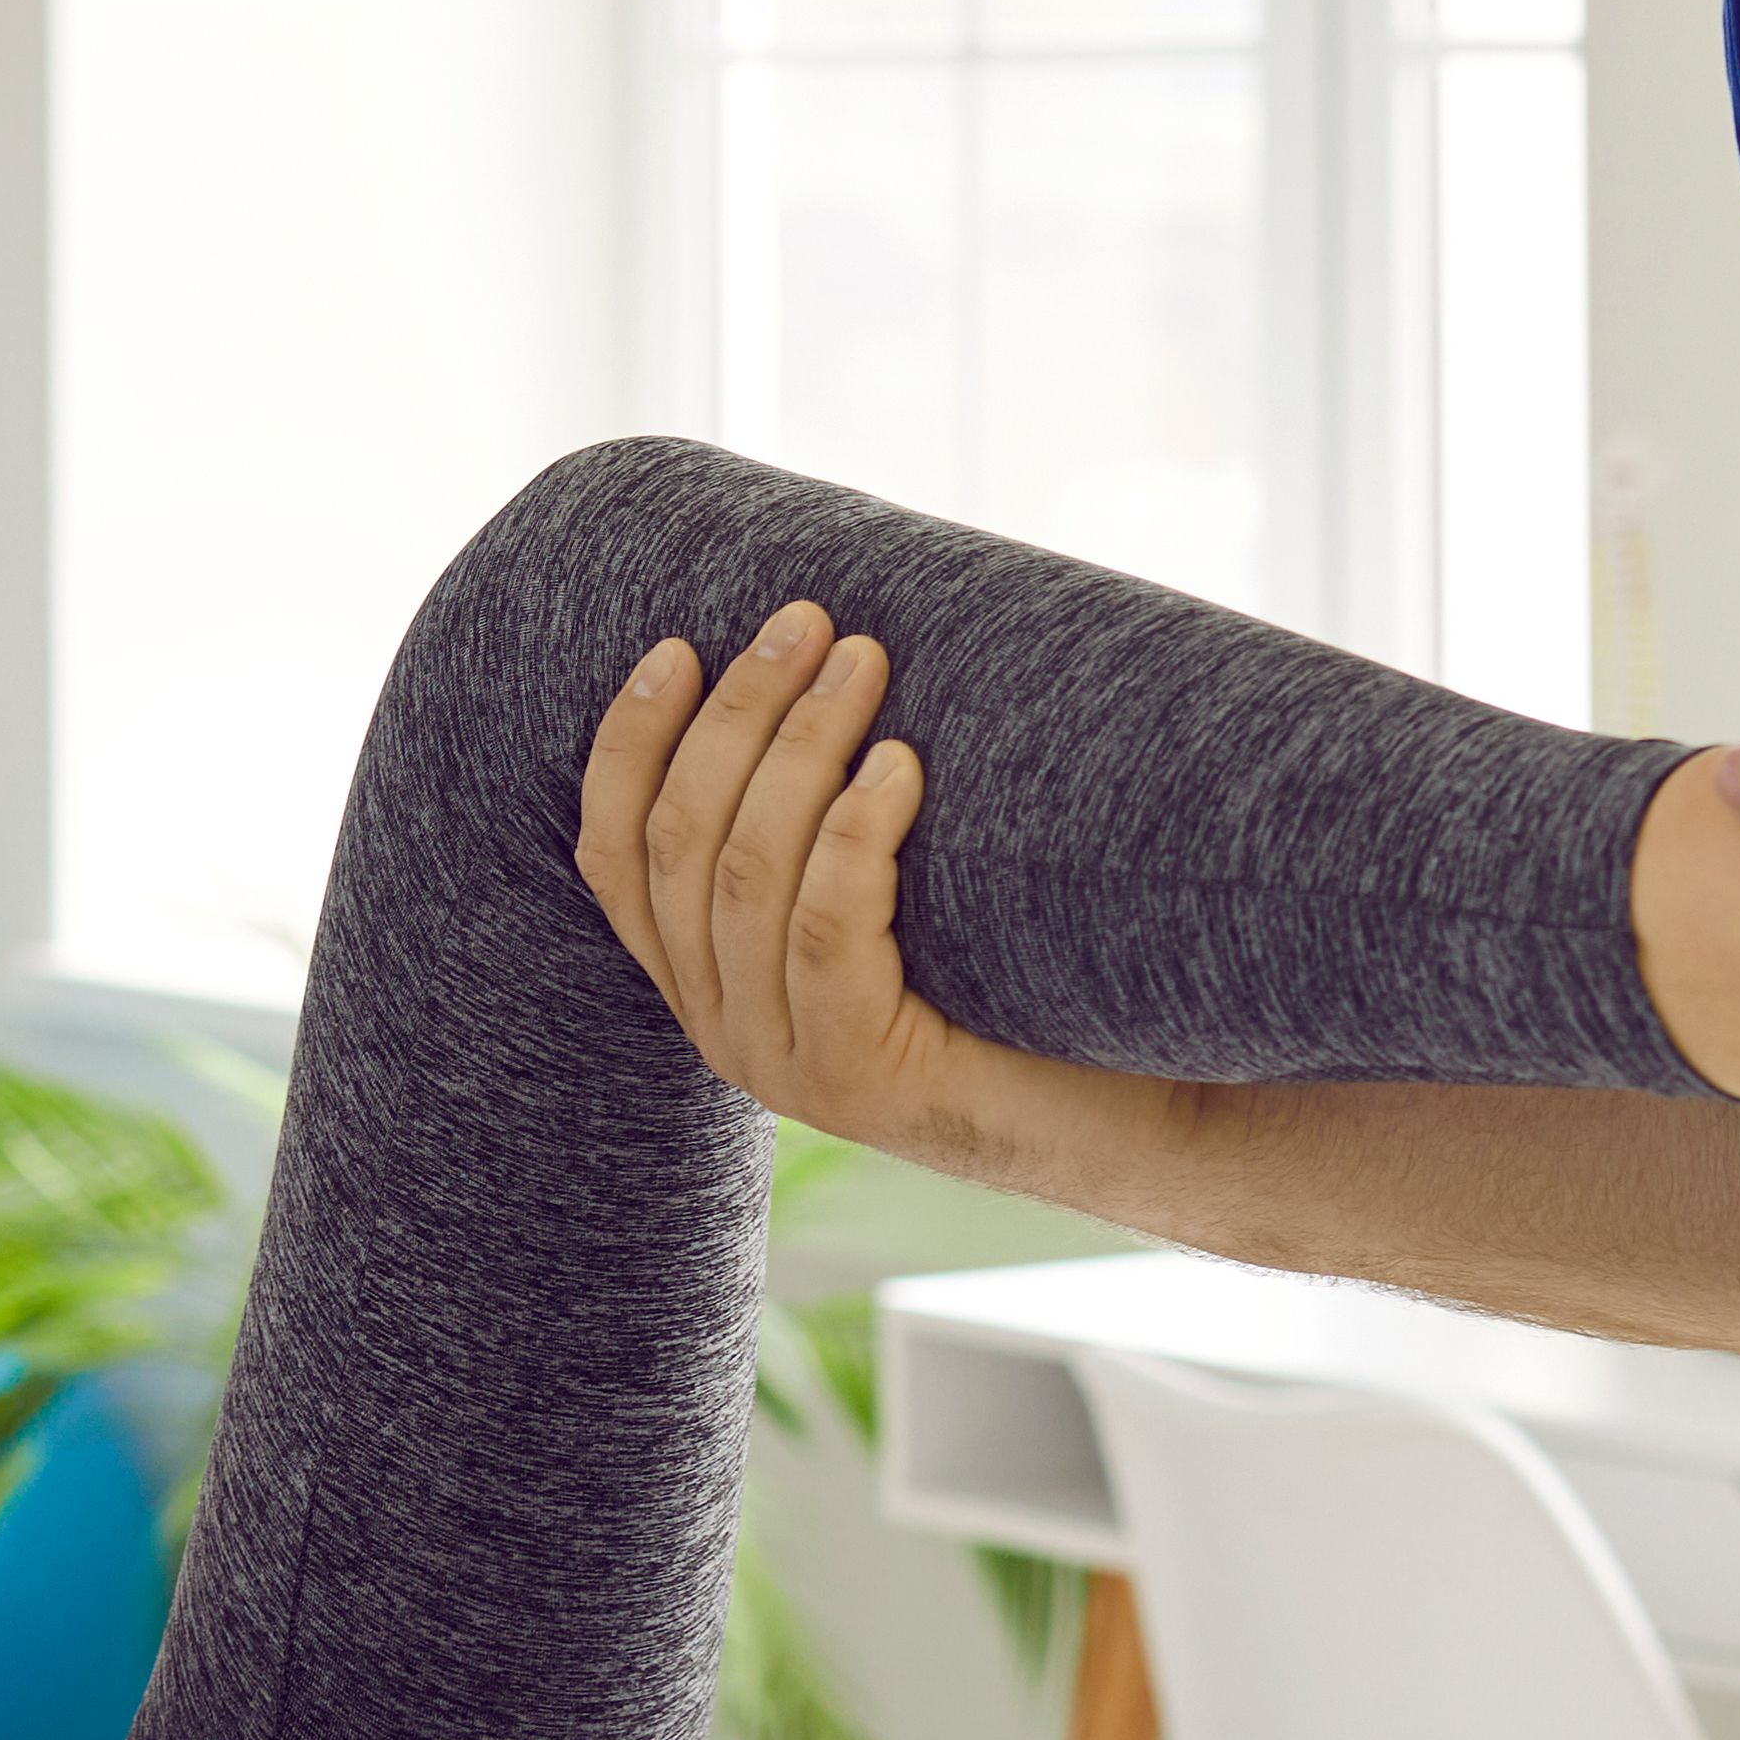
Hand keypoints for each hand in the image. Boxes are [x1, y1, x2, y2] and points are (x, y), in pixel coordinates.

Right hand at [575, 603, 1096, 1181]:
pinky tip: (900, 768)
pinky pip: (825, 931)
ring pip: (749, 875)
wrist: (1124, 1116)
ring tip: (862, 663)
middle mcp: (722, 1028)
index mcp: (706, 981)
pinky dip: (854, 835)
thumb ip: (819, 825)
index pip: (615, 856)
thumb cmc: (1014, 981)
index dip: (631, 745)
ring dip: (802, 747)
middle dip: (737, 714)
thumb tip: (812, 655)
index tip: (680, 647)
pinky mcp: (852, 1080)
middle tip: (806, 623)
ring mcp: (780, 1063)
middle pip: (683, 843)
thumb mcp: (891, 895)